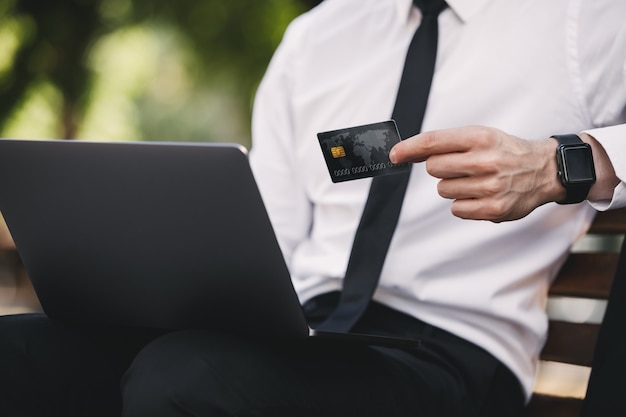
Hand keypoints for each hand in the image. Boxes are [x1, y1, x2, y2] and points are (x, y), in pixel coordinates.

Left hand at [389, 126, 563, 221]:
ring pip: (443, 190)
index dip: (409, 148)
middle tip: (462, 167)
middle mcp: (485, 160)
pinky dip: (464, 204)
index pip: (433, 142)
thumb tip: (407, 152)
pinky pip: (456, 209)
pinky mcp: (493, 209)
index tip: (394, 155)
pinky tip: (481, 195)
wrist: (543, 171)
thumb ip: (445, 143)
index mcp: (480, 137)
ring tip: (476, 181)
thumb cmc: (504, 152)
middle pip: (434, 168)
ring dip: (454, 187)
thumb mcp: (480, 136)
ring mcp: (491, 186)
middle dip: (441, 168)